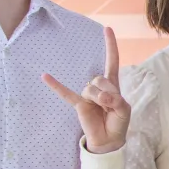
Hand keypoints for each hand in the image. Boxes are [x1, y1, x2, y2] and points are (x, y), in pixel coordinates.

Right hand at [43, 28, 130, 154]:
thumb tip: (99, 97)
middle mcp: (98, 86)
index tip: (107, 29)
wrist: (109, 140)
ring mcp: (87, 95)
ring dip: (99, 99)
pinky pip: (66, 93)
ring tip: (103, 110)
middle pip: (101, 78)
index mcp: (112, 85)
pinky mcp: (78, 104)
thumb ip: (115, 100)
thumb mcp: (124, 110)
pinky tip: (45, 76)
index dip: (110, 46)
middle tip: (111, 106)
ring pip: (91, 88)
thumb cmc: (118, 122)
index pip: (112, 61)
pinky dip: (56, 85)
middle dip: (108, 93)